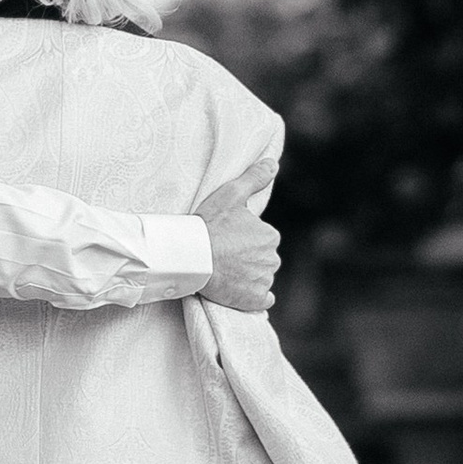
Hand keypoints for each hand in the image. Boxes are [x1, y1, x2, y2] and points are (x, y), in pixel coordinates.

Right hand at [193, 182, 279, 314]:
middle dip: (247, 259)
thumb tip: (272, 163)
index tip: (226, 239)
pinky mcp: (254, 300)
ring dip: (247, 276)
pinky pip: (262, 300)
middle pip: (262, 259)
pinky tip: (239, 290)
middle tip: (223, 256)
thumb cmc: (208, 224)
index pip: (261, 239)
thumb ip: (254, 178)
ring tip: (224, 271)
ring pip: (260, 278)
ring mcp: (263, 281)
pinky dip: (253, 297)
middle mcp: (272, 259)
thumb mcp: (231, 194)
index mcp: (270, 236)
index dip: (243, 240)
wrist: (190, 256)